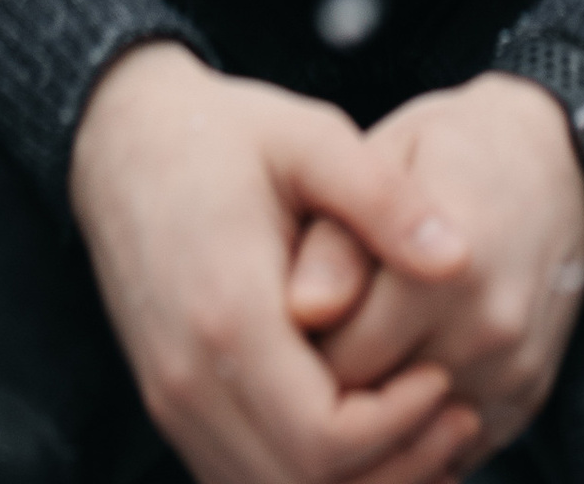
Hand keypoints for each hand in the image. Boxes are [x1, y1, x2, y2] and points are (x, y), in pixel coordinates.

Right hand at [70, 42, 478, 483]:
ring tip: (425, 436)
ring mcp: (173, 401)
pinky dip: (307, 476)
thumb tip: (460, 257)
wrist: (123, 142)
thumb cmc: (225, 134)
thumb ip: (384, 198)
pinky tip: (367, 440)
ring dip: (352, 483)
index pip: (321, 437)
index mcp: (229, 314)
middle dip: (390, 467)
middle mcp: (189, 379)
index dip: (396, 426)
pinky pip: (242, 476)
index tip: (443, 378)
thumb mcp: (311, 139)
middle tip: (456, 418)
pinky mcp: (173, 404)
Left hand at [290, 77, 583, 474]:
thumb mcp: (388, 158)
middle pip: (373, 404)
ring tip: (358, 345)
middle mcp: (488, 327)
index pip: (340, 359)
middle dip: (329, 384)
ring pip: (413, 434)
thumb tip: (302, 311)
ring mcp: (513, 368)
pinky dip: (420, 421)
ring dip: (377, 406)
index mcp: (447, 264)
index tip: (282, 316)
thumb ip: (340, 238)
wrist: (555, 160)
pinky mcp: (528, 394)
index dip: (295, 347)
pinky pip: (454, 444)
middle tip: (313, 335)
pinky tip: (400, 366)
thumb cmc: (452, 151)